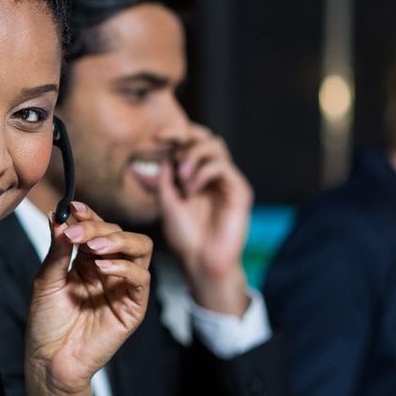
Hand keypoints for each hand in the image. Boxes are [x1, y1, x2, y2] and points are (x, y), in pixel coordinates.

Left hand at [23, 200, 151, 395]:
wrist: (49, 360)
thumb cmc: (46, 323)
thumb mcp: (46, 280)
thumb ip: (57, 250)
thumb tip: (59, 216)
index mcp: (87, 260)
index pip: (97, 227)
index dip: (88, 214)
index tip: (71, 208)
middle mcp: (108, 269)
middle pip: (119, 233)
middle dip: (98, 227)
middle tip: (77, 232)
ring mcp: (123, 286)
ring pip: (140, 248)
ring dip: (118, 240)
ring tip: (93, 246)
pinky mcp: (133, 306)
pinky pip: (140, 278)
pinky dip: (124, 266)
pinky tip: (102, 267)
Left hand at [156, 122, 253, 315]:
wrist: (202, 261)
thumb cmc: (185, 237)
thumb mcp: (166, 202)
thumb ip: (166, 177)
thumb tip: (164, 153)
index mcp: (195, 176)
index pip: (190, 143)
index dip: (176, 133)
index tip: (156, 136)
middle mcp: (212, 175)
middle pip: (205, 137)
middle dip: (186, 137)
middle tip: (170, 149)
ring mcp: (227, 181)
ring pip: (215, 145)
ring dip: (193, 155)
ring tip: (181, 177)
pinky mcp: (239, 190)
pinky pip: (222, 166)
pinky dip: (203, 172)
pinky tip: (192, 190)